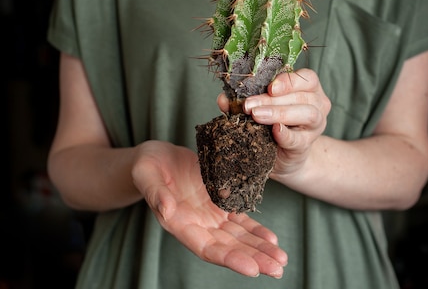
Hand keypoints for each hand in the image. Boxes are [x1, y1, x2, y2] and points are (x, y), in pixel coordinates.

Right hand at [132, 140, 287, 277]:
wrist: (156, 157)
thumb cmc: (147, 166)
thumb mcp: (146, 175)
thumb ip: (156, 194)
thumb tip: (167, 211)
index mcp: (179, 224)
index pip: (207, 248)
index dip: (230, 259)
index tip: (252, 269)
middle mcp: (197, 226)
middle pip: (229, 248)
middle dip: (254, 259)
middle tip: (278, 268)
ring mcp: (209, 216)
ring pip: (239, 237)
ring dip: (260, 249)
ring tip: (281, 259)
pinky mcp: (218, 203)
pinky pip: (240, 221)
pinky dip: (256, 230)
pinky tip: (272, 238)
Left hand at [219, 69, 330, 176]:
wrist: (283, 157)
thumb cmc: (272, 125)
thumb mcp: (260, 108)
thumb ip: (244, 101)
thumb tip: (224, 99)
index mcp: (308, 89)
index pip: (307, 78)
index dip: (289, 80)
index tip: (269, 87)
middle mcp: (317, 104)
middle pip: (302, 96)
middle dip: (273, 100)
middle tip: (250, 105)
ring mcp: (315, 126)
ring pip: (307, 113)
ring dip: (279, 113)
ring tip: (257, 116)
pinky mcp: (306, 145)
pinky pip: (299, 139)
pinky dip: (286, 134)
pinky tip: (275, 131)